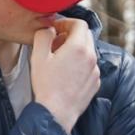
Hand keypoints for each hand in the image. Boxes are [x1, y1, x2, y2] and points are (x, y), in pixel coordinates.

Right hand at [30, 18, 100, 133]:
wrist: (56, 112)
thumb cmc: (46, 85)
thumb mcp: (38, 56)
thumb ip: (43, 35)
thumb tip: (49, 29)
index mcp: (78, 47)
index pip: (80, 24)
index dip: (67, 22)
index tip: (56, 29)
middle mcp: (91, 57)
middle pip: (86, 36)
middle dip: (72, 34)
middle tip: (56, 42)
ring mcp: (95, 71)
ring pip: (89, 51)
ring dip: (76, 50)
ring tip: (60, 59)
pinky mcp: (96, 82)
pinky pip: (90, 66)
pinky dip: (81, 64)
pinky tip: (67, 73)